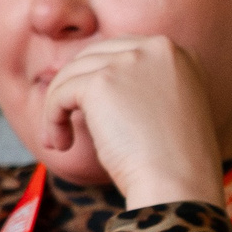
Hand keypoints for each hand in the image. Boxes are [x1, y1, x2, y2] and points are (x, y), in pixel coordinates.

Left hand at [38, 36, 224, 207]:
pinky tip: (61, 145)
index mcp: (180, 54)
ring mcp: (130, 61)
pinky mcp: (102, 81)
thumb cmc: (176, 159)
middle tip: (64, 124)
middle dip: (73, 91)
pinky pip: (59, 93)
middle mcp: (157, 49)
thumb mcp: (169, 108)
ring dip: (57, 109)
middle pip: (93, 57)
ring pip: (71, 75)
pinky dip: (52, 120)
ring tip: (60, 142)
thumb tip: (92, 80)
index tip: (90, 112)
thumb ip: (144, 84)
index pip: (122, 52)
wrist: (180, 182)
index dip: (99, 81)